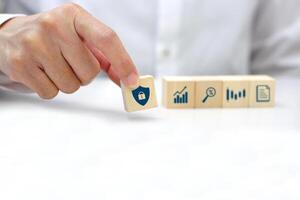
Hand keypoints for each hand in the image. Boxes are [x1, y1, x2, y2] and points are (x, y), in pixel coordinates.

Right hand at [0, 3, 138, 98]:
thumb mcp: (79, 37)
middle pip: (89, 71)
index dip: (123, 62)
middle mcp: (53, 25)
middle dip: (85, 74)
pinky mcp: (20, 64)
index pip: (107, 38)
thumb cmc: (53, 38)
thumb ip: (106, 57)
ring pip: (71, 85)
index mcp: (73, 15)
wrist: (10, 37)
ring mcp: (34, 44)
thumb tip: (127, 79)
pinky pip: (51, 93)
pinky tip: (41, 73)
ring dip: (68, 82)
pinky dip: (50, 88)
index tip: (132, 81)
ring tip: (53, 66)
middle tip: (70, 63)